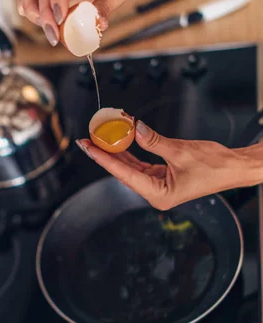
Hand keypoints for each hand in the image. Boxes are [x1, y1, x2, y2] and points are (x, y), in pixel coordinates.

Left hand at [76, 121, 247, 209]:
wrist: (234, 167)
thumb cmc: (214, 165)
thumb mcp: (180, 150)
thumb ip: (153, 141)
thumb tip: (133, 129)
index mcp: (159, 194)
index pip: (124, 174)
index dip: (103, 159)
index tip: (88, 148)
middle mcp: (156, 194)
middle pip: (124, 172)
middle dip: (107, 155)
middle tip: (88, 140)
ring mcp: (159, 186)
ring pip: (131, 168)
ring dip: (118, 152)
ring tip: (100, 138)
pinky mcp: (163, 178)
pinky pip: (142, 165)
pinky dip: (132, 152)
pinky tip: (121, 141)